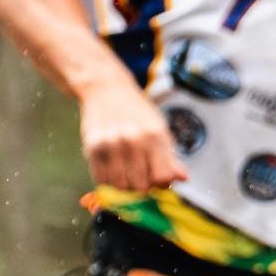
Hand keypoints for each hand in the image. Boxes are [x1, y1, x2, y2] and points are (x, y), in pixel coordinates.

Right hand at [80, 77, 184, 191]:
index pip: (162, 177)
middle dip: (142, 185)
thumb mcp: (159, 129)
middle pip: (141, 186)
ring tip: (126, 170)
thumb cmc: (137, 112)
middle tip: (140, 174)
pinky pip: (101, 180)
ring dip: (124, 184)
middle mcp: (133, 140)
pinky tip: (113, 168)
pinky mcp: (92, 147)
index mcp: (155, 135)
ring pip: (120, 186)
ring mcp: (111, 144)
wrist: (107, 90)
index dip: (161, 184)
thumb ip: (170, 158)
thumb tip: (183, 179)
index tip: (157, 179)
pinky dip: (108, 180)